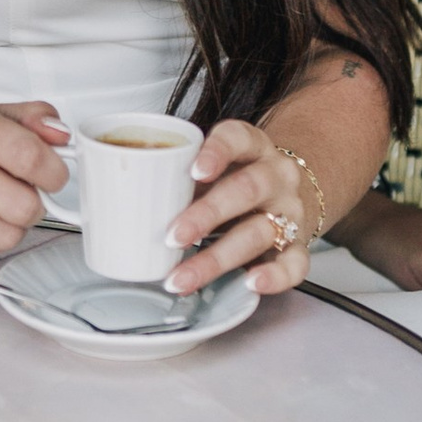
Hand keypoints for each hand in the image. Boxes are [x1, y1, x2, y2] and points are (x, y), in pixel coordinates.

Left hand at [168, 120, 319, 298]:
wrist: (291, 191)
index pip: (237, 138)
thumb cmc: (240, 178)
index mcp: (253, 147)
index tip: (193, 171)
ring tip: (183, 276)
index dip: (217, 152)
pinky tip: (251, 282)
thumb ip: (182, 177)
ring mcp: (290, 211)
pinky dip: (275, 276)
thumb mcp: (216, 165)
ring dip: (217, 258)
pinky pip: (295, 263)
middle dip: (206, 215)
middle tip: (172, 236)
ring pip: (260, 232)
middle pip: (246, 189)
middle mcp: (275, 176)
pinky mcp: (299, 244)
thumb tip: (122, 200)